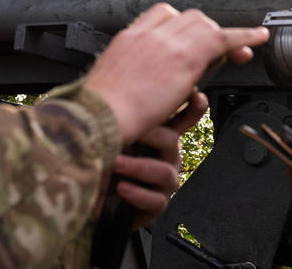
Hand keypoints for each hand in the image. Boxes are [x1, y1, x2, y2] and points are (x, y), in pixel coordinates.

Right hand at [85, 3, 266, 144]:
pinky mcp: (186, 57)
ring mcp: (168, 42)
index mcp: (129, 38)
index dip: (183, 26)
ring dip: (221, 39)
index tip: (191, 40)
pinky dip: (244, 36)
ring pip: (205, 26)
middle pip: (188, 18)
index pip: (163, 15)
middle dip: (206, 31)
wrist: (98, 117)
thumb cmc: (100, 113)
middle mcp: (149, 33)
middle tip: (220, 54)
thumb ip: (130, 75)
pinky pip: (223, 39)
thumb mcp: (111, 84)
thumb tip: (144, 83)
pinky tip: (260, 38)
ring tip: (237, 55)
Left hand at [111, 93, 207, 228]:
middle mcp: (168, 157)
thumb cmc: (106, 161)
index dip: (194, 107)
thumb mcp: (115, 135)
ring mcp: (165, 182)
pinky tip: (121, 188)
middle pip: (171, 141)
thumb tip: (124, 87)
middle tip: (131, 132)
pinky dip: (137, 194)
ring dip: (136, 167)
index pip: (185, 118)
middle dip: (151, 135)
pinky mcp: (157, 204)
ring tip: (115, 164)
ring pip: (163, 172)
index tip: (195, 95)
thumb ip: (125, 117)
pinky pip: (156, 200)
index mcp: (163, 137)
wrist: (96, 199)